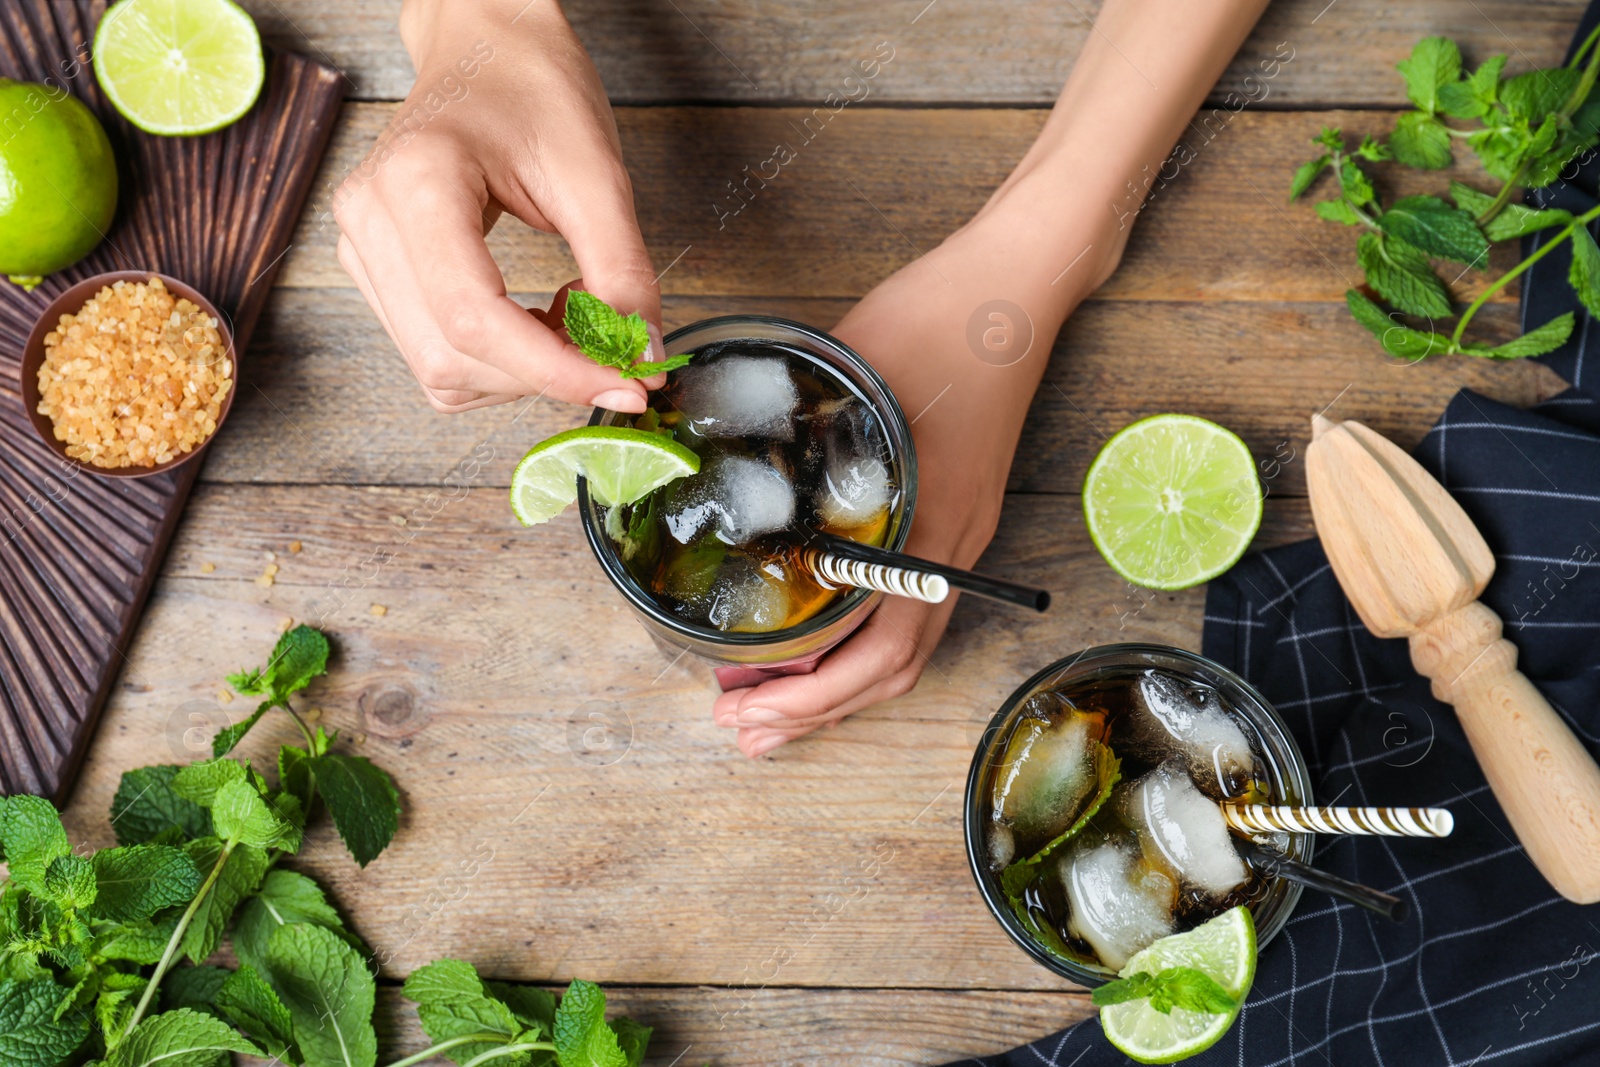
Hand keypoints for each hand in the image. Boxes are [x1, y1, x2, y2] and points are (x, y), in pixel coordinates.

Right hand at [335, 0, 662, 413]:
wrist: (486, 46)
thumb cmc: (532, 86)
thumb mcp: (595, 172)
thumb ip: (621, 269)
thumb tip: (642, 355)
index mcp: (416, 182)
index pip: (474, 318)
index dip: (555, 369)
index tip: (626, 384)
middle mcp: (370, 220)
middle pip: (451, 357)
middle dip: (543, 373)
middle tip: (611, 345)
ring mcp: (362, 249)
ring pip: (441, 370)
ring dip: (522, 371)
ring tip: (572, 315)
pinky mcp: (376, 272)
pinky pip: (436, 354)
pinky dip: (500, 360)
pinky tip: (536, 319)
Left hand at [712, 184, 1121, 755]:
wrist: (1017, 284)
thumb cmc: (934, 320)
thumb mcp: (843, 377)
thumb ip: (790, 439)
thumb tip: (716, 481)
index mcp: (927, 527)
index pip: (875, 651)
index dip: (808, 696)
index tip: (744, 711)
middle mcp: (952, 547)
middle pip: (892, 668)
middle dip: (814, 709)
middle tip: (744, 729)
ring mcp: (961, 535)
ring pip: (907, 646)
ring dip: (839, 685)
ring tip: (774, 706)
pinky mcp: (956, 517)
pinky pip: (914, 608)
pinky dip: (863, 642)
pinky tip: (824, 638)